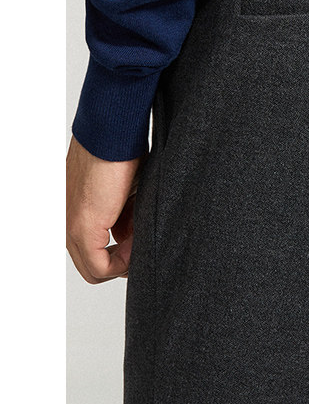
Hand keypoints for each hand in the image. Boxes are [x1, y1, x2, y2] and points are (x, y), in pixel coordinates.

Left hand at [66, 135, 142, 283]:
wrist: (113, 134)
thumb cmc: (121, 151)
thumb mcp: (126, 190)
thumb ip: (125, 215)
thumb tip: (135, 237)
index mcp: (76, 211)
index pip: (94, 249)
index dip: (122, 252)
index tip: (142, 241)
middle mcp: (69, 221)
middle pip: (92, 264)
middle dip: (123, 261)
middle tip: (144, 247)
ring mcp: (72, 226)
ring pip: (93, 269)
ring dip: (123, 263)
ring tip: (143, 244)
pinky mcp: (83, 227)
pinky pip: (99, 266)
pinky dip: (122, 264)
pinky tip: (138, 247)